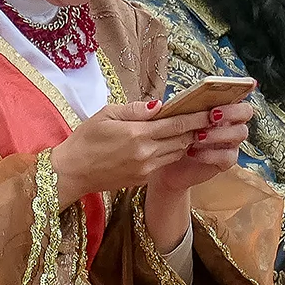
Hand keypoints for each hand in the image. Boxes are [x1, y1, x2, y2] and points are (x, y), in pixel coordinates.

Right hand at [49, 100, 210, 198]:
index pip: (176, 124)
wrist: (72, 171)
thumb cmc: (85, 139)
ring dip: (185, 142)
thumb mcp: (106, 114)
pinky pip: (164, 163)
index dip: (196, 118)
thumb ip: (135, 110)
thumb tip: (159, 105)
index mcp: (137, 135)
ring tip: (193, 129)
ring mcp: (146, 169)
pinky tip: (171, 144)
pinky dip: (171, 153)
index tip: (211, 111)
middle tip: (208, 118)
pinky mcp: (142, 180)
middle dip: (196, 129)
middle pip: (182, 140)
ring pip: (176, 153)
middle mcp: (146, 154)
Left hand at [143, 101, 254, 256]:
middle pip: (246, 112)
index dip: (243, 89)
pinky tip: (192, 152)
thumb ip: (177, 107)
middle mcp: (231, 123)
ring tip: (197, 136)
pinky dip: (210, 154)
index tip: (236, 87)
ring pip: (239, 133)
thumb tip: (161, 102)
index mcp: (221, 107)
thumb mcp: (173, 118)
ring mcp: (231, 142)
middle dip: (231, 111)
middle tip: (211, 116)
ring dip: (218, 133)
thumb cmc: (172, 135)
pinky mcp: (226, 161)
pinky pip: (227, 156)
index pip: (239, 94)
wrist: (168, 165)